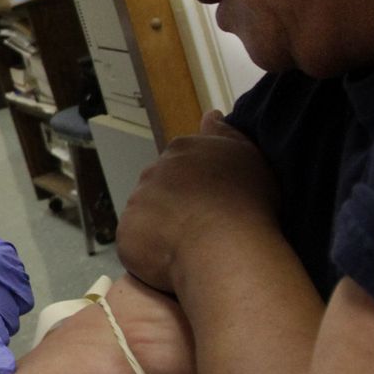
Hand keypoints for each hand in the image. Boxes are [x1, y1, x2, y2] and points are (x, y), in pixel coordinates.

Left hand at [117, 111, 278, 291]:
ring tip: (190, 246)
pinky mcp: (126, 232)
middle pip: (162, 186)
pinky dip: (151, 250)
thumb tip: (210, 115)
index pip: (182, 162)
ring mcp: (136, 201)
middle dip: (177, 202)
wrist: (223, 246)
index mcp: (181, 150)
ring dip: (162, 226)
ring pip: (147, 213)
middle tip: (203, 225)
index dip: (199, 184)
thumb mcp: (247, 157)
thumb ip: (224, 134)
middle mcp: (152, 170)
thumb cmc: (246, 202)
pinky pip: (137, 241)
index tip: (215, 201)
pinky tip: (172, 259)